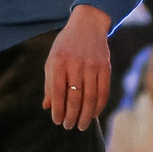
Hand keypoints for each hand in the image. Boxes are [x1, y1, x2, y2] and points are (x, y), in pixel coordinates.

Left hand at [44, 4, 113, 129]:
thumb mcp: (52, 60)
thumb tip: (47, 107)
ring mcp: (92, 66)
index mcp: (58, 62)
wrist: (87, 25)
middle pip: (74, 98)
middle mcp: (75, 64)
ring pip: (90, 98)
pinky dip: (99, 106)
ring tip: (81, 125)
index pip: (57, 93)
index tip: (57, 121)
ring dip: (85, 115)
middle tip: (69, 126)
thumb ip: (49, 84)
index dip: (57, 110)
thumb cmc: (66, 46)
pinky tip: (94, 114)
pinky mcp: (105, 67)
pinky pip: (103, 92)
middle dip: (71, 116)